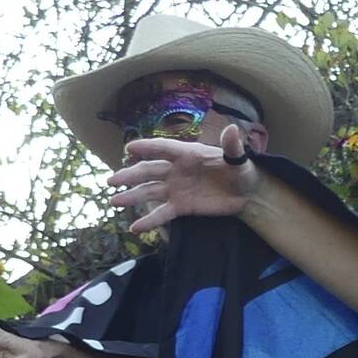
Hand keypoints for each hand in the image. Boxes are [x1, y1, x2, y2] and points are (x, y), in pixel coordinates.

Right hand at [111, 123, 253, 234]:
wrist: (247, 193)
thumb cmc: (241, 171)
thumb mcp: (239, 160)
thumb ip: (232, 147)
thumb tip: (233, 129)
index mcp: (187, 154)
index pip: (163, 149)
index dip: (146, 147)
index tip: (128, 148)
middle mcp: (176, 170)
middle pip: (149, 171)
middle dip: (130, 175)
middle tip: (111, 180)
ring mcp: (176, 189)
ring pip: (150, 192)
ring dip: (132, 196)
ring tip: (113, 201)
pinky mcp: (181, 207)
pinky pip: (162, 214)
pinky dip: (149, 221)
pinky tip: (135, 228)